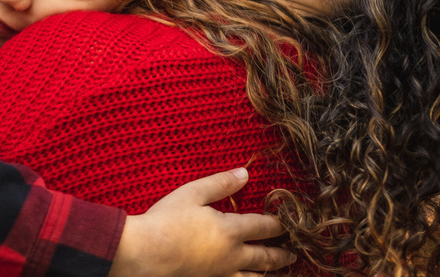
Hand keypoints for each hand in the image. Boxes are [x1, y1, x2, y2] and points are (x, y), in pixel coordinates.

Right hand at [110, 168, 295, 276]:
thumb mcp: (193, 193)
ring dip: (269, 272)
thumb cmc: (167, 220)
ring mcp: (221, 273)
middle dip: (281, 254)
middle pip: (265, 257)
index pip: (263, 226)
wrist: (146, 253)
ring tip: (277, 271)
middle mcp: (232, 255)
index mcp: (230, 230)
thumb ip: (221, 183)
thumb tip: (245, 173)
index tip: (288, 222)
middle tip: (293, 253)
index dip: (278, 223)